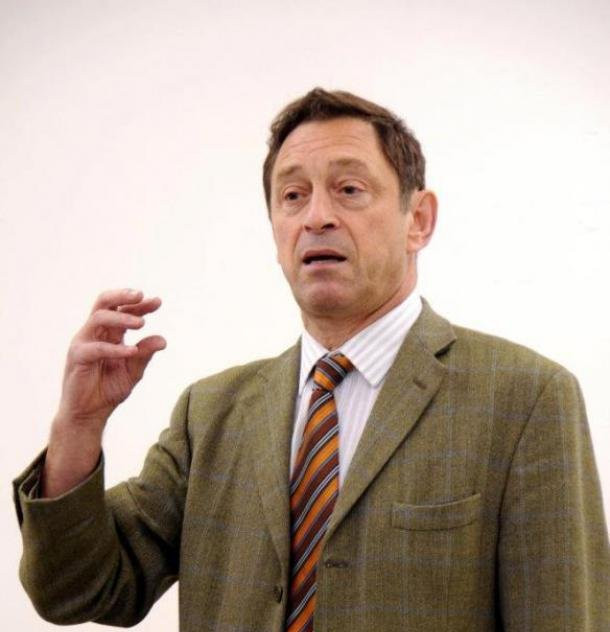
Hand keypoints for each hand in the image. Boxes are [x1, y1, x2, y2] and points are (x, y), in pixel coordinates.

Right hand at [42, 289, 165, 496]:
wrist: (89, 414)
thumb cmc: (108, 390)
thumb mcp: (133, 372)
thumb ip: (145, 354)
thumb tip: (163, 339)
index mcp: (109, 334)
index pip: (123, 310)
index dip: (140, 305)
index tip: (158, 301)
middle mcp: (95, 334)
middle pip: (104, 303)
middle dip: (122, 295)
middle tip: (141, 295)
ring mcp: (83, 343)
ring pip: (98, 318)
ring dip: (121, 318)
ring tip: (142, 323)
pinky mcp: (77, 358)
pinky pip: (95, 348)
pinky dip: (114, 348)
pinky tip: (131, 351)